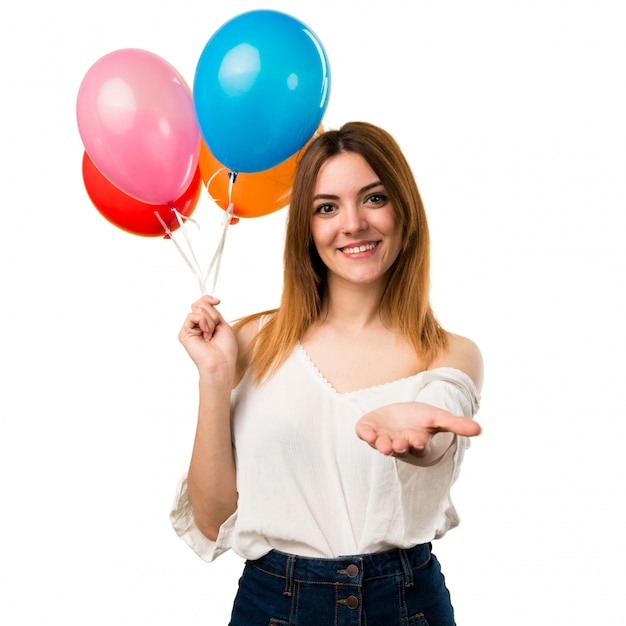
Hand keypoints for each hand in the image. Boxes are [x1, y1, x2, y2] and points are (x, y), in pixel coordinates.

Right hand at [178, 295, 237, 385]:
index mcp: (205, 323)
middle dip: (213, 314)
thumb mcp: (222, 323)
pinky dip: (203, 322)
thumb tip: (209, 300)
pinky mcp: (184, 333)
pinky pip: (192, 316)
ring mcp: (189, 329)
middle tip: (215, 329)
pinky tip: (205, 334)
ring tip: (211, 334)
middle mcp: (196, 325)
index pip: (202, 303)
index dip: (208, 299)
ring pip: (198, 309)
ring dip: (210, 321)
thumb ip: (213, 311)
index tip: (218, 301)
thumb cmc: (225, 347)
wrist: (221, 362)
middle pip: (201, 304)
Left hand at [355, 402, 480, 459]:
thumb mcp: (438, 418)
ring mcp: (382, 437)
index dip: (418, 443)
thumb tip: (480, 429)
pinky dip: (365, 434)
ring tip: (383, 445)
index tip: (419, 440)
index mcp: (416, 443)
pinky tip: (368, 433)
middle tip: (400, 443)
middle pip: (399, 447)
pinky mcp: (368, 429)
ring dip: (381, 444)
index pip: (418, 446)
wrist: (399, 413)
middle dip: (399, 445)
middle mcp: (398, 443)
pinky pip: (364, 434)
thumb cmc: (420, 419)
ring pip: (381, 444)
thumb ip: (456, 424)